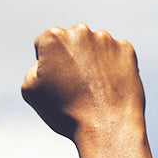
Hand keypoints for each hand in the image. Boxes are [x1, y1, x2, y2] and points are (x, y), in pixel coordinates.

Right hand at [21, 23, 145, 143]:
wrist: (106, 127)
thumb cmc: (65, 112)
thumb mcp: (30, 91)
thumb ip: (34, 68)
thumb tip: (46, 61)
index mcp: (53, 37)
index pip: (44, 43)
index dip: (47, 64)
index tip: (55, 83)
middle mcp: (80, 31)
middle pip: (70, 41)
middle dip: (70, 58)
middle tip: (74, 87)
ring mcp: (106, 39)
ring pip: (94, 47)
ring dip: (92, 62)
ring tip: (93, 90)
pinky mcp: (126, 49)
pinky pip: (114, 55)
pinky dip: (112, 67)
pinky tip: (108, 88)